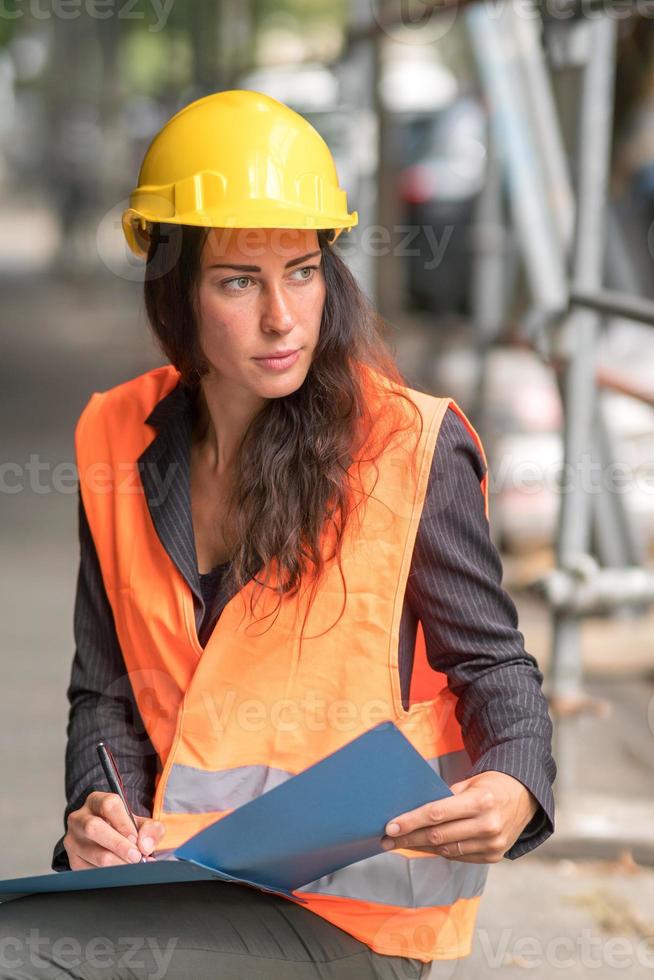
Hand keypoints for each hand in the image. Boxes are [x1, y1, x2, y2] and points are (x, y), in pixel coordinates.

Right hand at [64, 791, 165, 869]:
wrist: (108, 841)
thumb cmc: (124, 829)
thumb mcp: (141, 823)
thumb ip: (151, 829)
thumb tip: (145, 845)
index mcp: (96, 801)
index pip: (108, 804)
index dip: (124, 823)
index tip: (136, 839)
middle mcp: (79, 818)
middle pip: (94, 827)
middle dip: (118, 845)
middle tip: (135, 857)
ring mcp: (73, 840)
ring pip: (92, 852)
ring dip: (116, 863)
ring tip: (131, 867)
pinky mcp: (73, 860)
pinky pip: (88, 869)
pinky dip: (108, 874)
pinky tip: (120, 873)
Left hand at [381, 771, 539, 863]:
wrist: (525, 797)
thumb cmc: (491, 785)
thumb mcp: (470, 782)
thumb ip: (446, 797)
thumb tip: (414, 810)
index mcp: (480, 801)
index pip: (437, 814)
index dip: (411, 822)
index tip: (390, 826)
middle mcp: (488, 825)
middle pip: (438, 836)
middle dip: (409, 838)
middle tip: (387, 839)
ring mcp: (493, 844)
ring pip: (447, 850)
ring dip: (421, 847)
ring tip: (402, 843)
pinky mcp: (494, 856)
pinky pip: (459, 856)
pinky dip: (440, 852)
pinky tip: (425, 847)